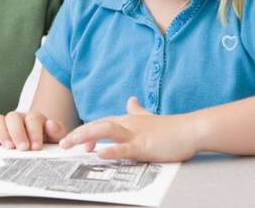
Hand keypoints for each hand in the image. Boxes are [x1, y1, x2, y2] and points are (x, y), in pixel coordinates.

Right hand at [0, 111, 68, 150]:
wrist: (36, 145)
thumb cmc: (46, 142)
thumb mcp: (56, 139)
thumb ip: (57, 131)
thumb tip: (51, 125)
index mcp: (34, 118)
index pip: (32, 118)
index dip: (34, 132)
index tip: (36, 147)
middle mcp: (18, 118)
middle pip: (12, 117)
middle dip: (17, 133)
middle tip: (22, 148)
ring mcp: (4, 123)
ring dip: (1, 133)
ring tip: (8, 147)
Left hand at [59, 97, 197, 161]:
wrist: (192, 129)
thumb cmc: (173, 127)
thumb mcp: (149, 117)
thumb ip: (137, 110)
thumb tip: (131, 100)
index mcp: (127, 120)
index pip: (99, 124)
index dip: (85, 132)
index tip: (75, 142)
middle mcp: (127, 124)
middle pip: (96, 125)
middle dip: (77, 134)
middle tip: (62, 144)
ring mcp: (135, 134)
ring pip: (105, 130)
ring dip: (86, 136)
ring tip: (71, 144)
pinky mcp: (145, 146)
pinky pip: (125, 148)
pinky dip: (111, 150)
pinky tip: (100, 154)